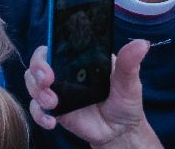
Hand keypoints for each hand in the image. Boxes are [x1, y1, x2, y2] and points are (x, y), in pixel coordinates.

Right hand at [26, 41, 157, 147]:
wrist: (121, 131)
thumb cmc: (124, 101)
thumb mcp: (129, 82)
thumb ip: (129, 63)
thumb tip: (142, 43)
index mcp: (77, 58)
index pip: (54, 46)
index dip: (46, 51)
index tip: (49, 59)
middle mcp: (63, 71)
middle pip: (37, 64)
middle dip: (37, 71)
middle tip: (47, 81)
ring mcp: (57, 91)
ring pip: (32, 84)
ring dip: (36, 92)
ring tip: (52, 103)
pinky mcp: (56, 110)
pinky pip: (37, 110)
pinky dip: (39, 115)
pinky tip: (51, 122)